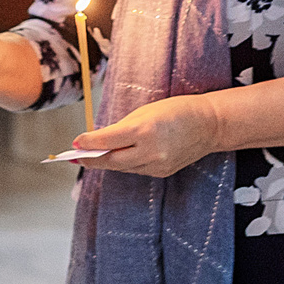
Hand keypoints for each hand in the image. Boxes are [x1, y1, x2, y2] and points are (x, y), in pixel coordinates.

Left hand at [71, 95, 225, 177]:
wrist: (209, 124)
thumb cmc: (176, 110)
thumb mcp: (145, 112)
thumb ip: (122, 128)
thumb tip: (99, 139)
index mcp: (145, 131)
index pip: (108, 141)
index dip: (88, 143)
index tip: (74, 144)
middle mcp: (151, 151)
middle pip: (112, 161)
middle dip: (91, 159)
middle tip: (75, 156)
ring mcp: (158, 165)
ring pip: (123, 168)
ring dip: (106, 162)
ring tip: (90, 157)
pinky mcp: (163, 172)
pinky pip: (136, 170)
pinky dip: (124, 164)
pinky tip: (116, 158)